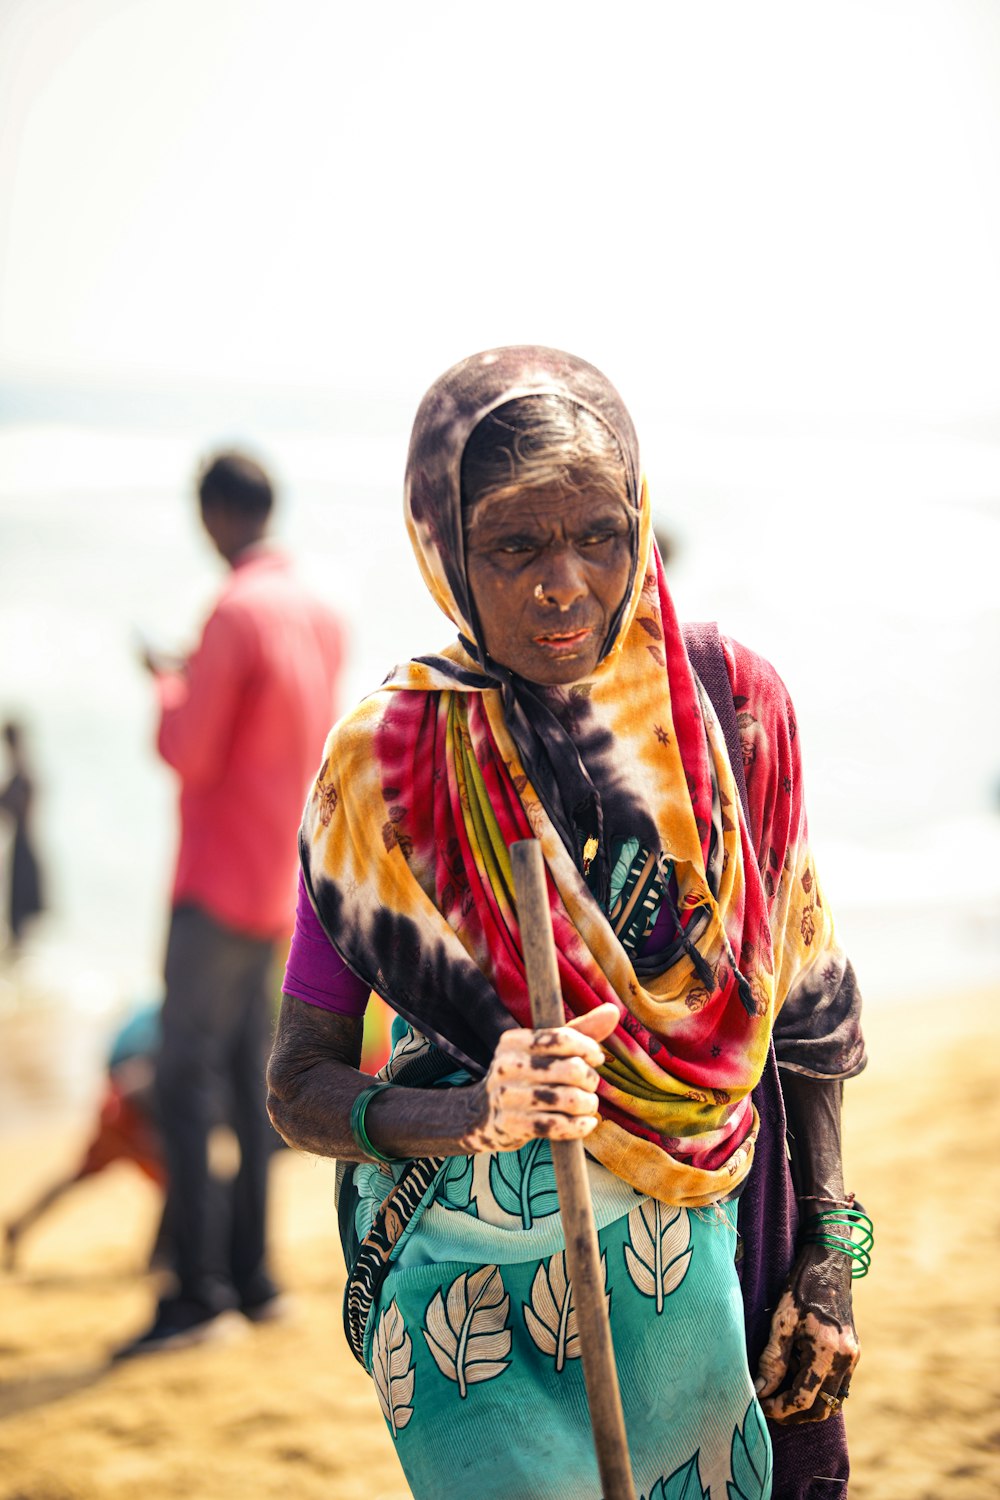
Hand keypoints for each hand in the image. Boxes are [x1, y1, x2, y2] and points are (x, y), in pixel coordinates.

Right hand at [464, 1001, 619, 1153]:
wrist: (485, 1115)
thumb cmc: (528, 1075)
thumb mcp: (546, 1050)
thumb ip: (580, 1030)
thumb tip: (613, 1010)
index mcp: (513, 1040)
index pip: (563, 1038)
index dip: (588, 1048)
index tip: (597, 1058)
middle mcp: (506, 1065)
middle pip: (571, 1069)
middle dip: (590, 1079)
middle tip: (590, 1086)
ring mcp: (506, 1096)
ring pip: (568, 1099)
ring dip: (588, 1104)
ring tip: (589, 1105)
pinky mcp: (511, 1125)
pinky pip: (558, 1126)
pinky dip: (580, 1126)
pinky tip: (586, 1123)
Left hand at [754, 1242, 859, 1422]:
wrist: (829, 1261)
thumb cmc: (802, 1286)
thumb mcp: (782, 1320)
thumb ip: (773, 1359)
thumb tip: (760, 1389)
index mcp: (828, 1352)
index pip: (804, 1399)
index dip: (780, 1407)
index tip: (761, 1404)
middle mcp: (846, 1360)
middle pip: (822, 1408)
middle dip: (795, 1414)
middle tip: (770, 1407)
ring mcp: (853, 1357)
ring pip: (832, 1400)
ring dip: (808, 1405)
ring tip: (781, 1395)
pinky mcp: (852, 1352)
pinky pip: (837, 1384)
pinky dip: (819, 1390)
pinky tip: (797, 1379)